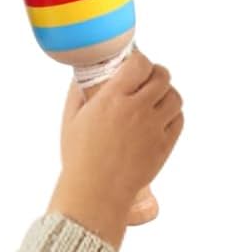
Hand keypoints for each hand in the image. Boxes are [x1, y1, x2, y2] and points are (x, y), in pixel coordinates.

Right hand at [48, 51, 183, 247]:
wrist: (96, 192)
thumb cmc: (80, 157)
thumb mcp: (71, 120)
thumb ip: (78, 92)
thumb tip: (82, 74)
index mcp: (112, 99)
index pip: (139, 64)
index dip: (140, 60)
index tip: (135, 64)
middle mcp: (136, 110)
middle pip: (162, 77)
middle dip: (156, 73)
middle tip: (149, 79)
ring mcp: (153, 128)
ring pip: (175, 97)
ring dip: (167, 93)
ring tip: (157, 98)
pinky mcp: (164, 146)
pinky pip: (179, 120)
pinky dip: (174, 114)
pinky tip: (162, 117)